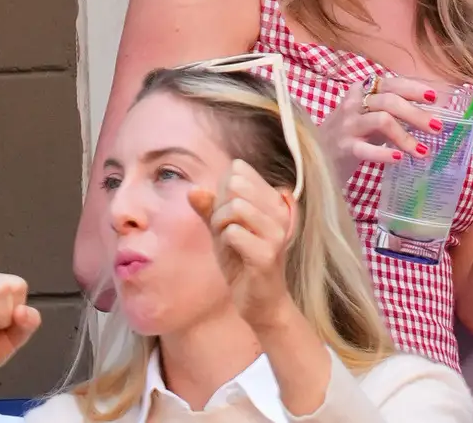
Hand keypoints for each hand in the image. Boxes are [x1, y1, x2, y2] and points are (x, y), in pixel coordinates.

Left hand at [190, 159, 298, 333]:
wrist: (261, 302)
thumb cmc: (242, 261)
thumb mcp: (222, 230)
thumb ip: (210, 208)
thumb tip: (193, 189)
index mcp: (272, 199)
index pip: (238, 171)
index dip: (221, 189)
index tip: (225, 212)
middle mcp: (279, 210)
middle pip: (236, 185)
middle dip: (219, 205)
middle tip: (222, 227)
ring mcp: (276, 232)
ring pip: (235, 207)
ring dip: (220, 223)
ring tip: (225, 238)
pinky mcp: (267, 254)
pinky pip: (234, 233)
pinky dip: (225, 241)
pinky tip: (232, 252)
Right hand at [317, 74, 443, 185]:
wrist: (317, 156)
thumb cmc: (351, 134)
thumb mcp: (371, 115)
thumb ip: (394, 110)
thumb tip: (430, 111)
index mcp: (362, 90)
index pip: (391, 83)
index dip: (413, 88)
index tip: (434, 97)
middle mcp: (353, 103)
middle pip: (390, 101)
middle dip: (416, 114)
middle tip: (437, 127)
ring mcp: (347, 125)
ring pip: (382, 120)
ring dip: (406, 136)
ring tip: (423, 151)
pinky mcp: (343, 147)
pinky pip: (366, 149)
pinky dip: (384, 153)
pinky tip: (399, 159)